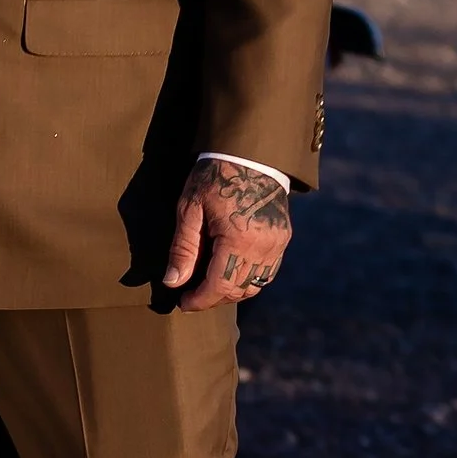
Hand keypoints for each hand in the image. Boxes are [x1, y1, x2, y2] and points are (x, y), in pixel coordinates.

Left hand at [162, 160, 291, 309]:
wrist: (250, 153)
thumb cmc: (215, 176)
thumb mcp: (190, 209)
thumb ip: (183, 248)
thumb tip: (173, 282)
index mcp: (239, 239)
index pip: (220, 285)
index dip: (200, 300)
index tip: (183, 303)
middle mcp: (264, 246)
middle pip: (238, 289)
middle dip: (213, 298)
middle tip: (191, 295)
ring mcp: (277, 244)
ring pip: (255, 285)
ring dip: (231, 291)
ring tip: (207, 285)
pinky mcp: (283, 239)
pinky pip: (267, 273)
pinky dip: (248, 279)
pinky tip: (229, 272)